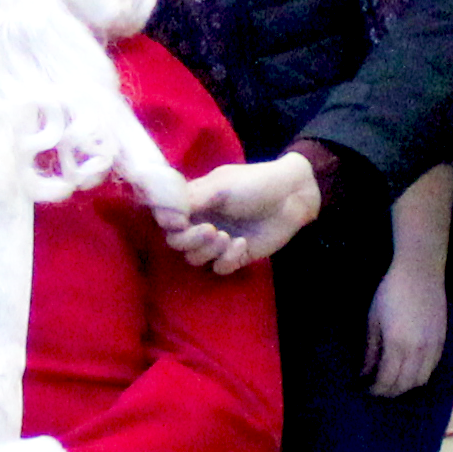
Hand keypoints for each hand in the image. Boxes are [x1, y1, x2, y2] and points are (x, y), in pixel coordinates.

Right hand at [157, 152, 318, 270]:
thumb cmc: (254, 183)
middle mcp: (201, 222)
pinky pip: (220, 268)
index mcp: (194, 203)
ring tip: (226, 237)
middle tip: (211, 231)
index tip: (180, 222)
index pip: (167, 220)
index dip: (170, 224)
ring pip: (195, 259)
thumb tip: (162, 214)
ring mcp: (218, 241)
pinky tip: (242, 244)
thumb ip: (190, 200)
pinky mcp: (236, 256)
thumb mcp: (220, 187)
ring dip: (208, 251)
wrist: (290, 196)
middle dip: (190, 240)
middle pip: (177, 243)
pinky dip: (228, 259)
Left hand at [363, 253, 448, 397]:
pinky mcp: (442, 340)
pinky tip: (410, 372)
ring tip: (393, 384)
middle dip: (390, 391)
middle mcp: (417, 350)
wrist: (420, 271)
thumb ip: (371, 350)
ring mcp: (433, 346)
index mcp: (397, 344)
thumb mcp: (374, 320)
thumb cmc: (391, 292)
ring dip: (406, 387)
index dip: (376, 389)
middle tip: (377, 390)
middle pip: (405, 384)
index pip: (387, 379)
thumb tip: (364, 372)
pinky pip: (432, 368)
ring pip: (421, 379)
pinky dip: (420, 375)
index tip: (366, 389)